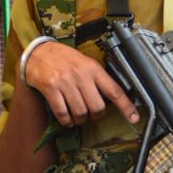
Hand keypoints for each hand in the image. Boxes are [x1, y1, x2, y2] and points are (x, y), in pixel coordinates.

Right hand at [23, 40, 138, 126]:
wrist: (38, 52)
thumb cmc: (64, 59)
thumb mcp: (85, 63)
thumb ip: (97, 79)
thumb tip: (111, 99)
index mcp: (93, 69)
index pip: (115, 91)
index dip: (126, 106)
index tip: (134, 118)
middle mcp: (81, 75)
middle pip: (97, 107)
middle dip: (96, 116)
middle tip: (92, 115)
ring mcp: (65, 82)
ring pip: (80, 112)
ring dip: (80, 120)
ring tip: (78, 117)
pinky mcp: (50, 88)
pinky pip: (62, 113)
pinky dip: (66, 121)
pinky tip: (67, 119)